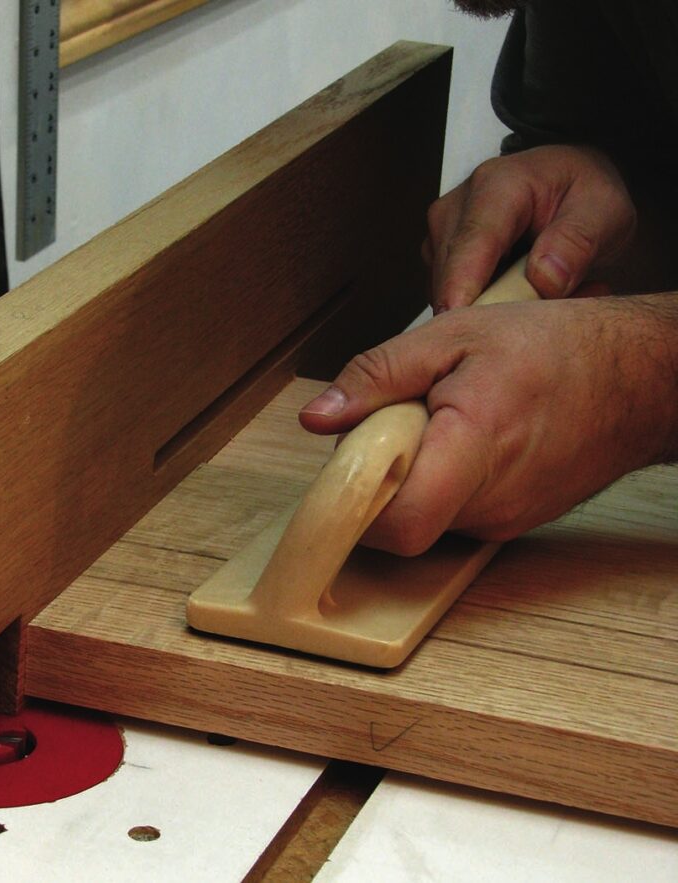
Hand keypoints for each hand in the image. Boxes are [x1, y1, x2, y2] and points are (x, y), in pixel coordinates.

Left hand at [299, 294, 677, 554]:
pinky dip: (437, 480)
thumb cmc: (559, 348)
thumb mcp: (454, 334)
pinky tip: (460, 439)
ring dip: (407, 474)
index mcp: (474, 448)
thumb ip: (377, 375)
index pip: (398, 523)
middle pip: (395, 518)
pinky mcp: (510, 526)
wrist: (641, 379)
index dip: (355, 504)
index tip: (345, 463)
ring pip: (420, 516)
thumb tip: (318, 416)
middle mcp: (490, 502)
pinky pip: (449, 513)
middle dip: (375, 474)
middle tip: (394, 420)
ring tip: (437, 420)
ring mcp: (503, 521)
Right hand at [425, 145, 636, 310]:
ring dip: (493, 310)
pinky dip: (484, 309)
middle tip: (557, 307)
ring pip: (449, 293)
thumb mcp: (605, 210)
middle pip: (455, 276)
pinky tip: (520, 297)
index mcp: (497, 186)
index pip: (473, 243)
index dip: (464, 285)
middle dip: (495, 307)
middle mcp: (456, 208)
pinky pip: (452, 298)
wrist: (565, 191)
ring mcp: (440, 235)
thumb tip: (544, 278)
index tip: (463, 322)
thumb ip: (577, 242)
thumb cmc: (582, 196)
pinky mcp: (437, 260)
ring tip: (545, 296)